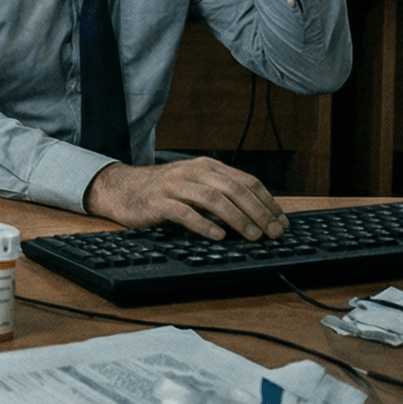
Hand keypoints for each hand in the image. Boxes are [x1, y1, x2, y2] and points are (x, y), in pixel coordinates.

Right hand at [86, 157, 287, 240]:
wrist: (121, 188)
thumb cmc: (162, 191)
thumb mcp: (194, 184)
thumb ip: (220, 193)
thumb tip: (256, 214)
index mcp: (207, 166)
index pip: (246, 181)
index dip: (267, 201)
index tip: (281, 221)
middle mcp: (193, 172)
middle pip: (233, 189)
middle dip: (258, 212)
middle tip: (272, 232)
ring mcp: (174, 186)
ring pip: (213, 199)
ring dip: (237, 218)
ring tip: (252, 236)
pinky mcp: (158, 202)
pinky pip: (184, 212)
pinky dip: (204, 224)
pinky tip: (218, 236)